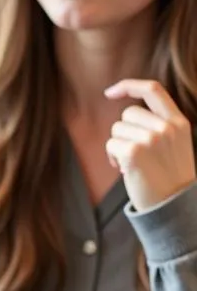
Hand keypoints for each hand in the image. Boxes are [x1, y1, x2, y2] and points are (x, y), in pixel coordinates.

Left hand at [105, 79, 195, 211]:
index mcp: (178, 121)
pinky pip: (110, 145)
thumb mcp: (174, 144)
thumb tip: (127, 116)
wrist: (172, 204)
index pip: (153, 90)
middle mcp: (166, 126)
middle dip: (124, 132)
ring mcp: (151, 138)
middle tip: (132, 153)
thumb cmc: (168, 178)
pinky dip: (112, 157)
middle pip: (128, 114)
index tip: (110, 92)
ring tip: (130, 163)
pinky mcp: (134, 152)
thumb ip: (159, 126)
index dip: (129, 86)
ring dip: (118, 145)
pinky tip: (124, 169)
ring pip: (117, 129)